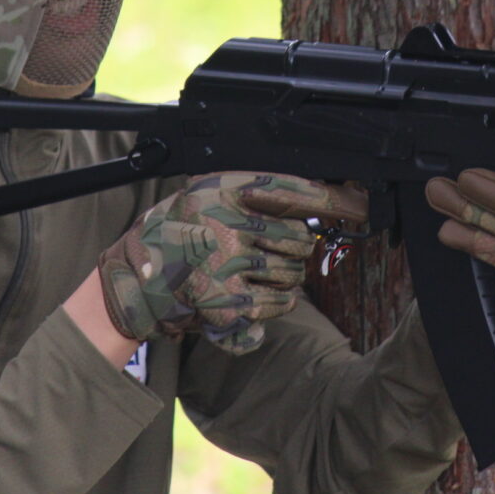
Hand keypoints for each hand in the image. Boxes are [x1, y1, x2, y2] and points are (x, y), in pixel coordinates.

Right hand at [98, 172, 366, 353]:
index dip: (331, 197)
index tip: (361, 204)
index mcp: (222, 188)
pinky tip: (256, 298)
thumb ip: (256, 198)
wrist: (133, 278)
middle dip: (294, 251)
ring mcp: (223, 262)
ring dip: (285, 279)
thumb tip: (328, 201)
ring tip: (253, 274)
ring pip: (292, 273)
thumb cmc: (179, 234)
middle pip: (299, 238)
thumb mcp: (209, 199)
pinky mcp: (223, 301)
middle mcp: (224, 221)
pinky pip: (277, 304)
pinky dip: (276, 305)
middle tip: (266, 252)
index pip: (290, 189)